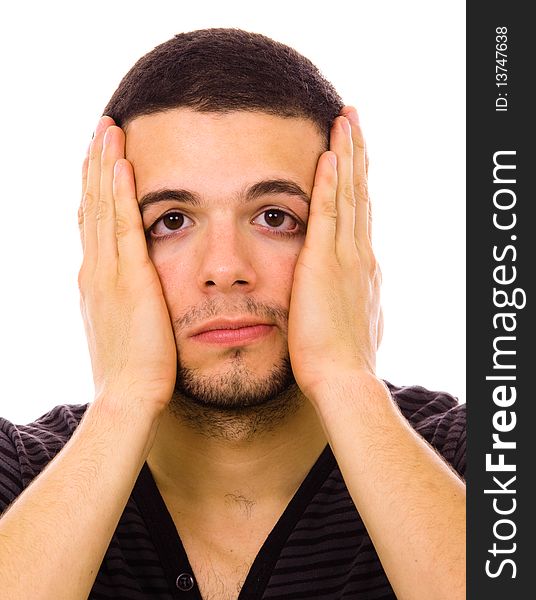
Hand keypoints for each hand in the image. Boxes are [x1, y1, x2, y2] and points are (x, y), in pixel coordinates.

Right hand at [78, 117, 176, 415]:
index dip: (95, 189)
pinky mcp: (129, 281)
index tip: (100, 160)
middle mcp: (96, 270)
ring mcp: (108, 273)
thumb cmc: (133, 370)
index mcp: (96, 280)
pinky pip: (124, 228)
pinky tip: (123, 165)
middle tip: (100, 130)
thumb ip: (125, 302)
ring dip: (104, 167)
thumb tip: (132, 290)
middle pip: (93, 206)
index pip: (93, 223)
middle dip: (95, 166)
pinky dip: (121, 195)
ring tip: (108, 131)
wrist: (127, 398)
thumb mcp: (124, 328)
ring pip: (103, 208)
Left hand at [288, 107, 382, 401]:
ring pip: (349, 195)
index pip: (361, 215)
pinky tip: (329, 154)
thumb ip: (352, 301)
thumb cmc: (342, 360)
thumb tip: (353, 295)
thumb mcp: (353, 322)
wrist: (343, 380)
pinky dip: (331, 183)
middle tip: (353, 121)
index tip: (354, 157)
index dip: (359, 182)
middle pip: (360, 195)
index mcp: (362, 268)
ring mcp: (346, 257)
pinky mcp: (325, 264)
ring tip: (345, 121)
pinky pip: (329, 213)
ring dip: (347, 156)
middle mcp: (360, 255)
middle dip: (357, 156)